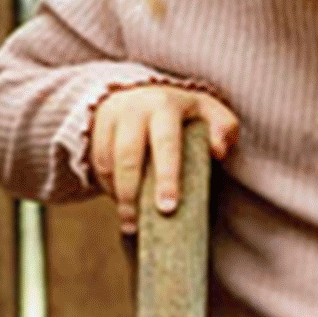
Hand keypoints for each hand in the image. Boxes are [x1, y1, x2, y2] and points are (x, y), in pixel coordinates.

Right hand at [90, 84, 239, 233]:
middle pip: (128, 157)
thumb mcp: (207, 110)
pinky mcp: (94, 129)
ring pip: (109, 164)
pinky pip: (98, 165)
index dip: (167, 177)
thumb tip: (219, 151)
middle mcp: (134, 109)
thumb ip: (223, 126)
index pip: (166, 144)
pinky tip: (121, 205)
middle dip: (132, 193)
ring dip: (118, 196)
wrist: (140, 92)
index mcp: (165, 105)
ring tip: (130, 223)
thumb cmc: (182, 111)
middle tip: (138, 224)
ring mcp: (111, 118)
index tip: (168, 207)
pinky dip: (107, 187)